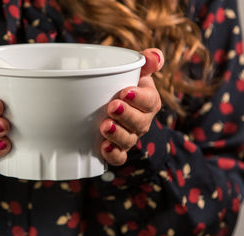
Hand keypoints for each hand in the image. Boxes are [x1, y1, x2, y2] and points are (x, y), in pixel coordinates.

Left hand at [99, 48, 163, 165]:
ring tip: (105, 126)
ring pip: (129, 140)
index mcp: (148, 101)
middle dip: (127, 115)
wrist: (105, 101)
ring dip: (118, 134)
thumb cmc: (122, 84)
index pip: (150, 101)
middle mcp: (141, 121)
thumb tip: (154, 55)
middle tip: (112, 106)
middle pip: (140, 123)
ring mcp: (130, 137)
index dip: (140, 99)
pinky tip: (104, 147)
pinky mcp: (117, 149)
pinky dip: (113, 154)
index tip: (125, 92)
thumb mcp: (134, 71)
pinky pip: (119, 157)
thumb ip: (145, 62)